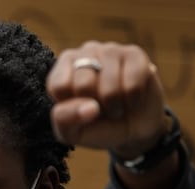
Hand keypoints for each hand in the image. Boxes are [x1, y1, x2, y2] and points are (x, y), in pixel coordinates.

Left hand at [46, 41, 167, 158]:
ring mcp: (111, 50)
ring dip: (115, 106)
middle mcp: (84, 53)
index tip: (79, 108)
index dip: (72, 107)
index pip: (59, 86)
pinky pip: (133, 85)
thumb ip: (66, 119)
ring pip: (109, 87)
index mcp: (62, 69)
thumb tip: (90, 107)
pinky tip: (131, 97)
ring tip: (115, 104)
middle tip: (100, 106)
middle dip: (94, 106)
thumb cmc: (97, 125)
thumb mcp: (72, 132)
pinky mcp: (135, 54)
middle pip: (83, 85)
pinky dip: (132, 100)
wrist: (134, 127)